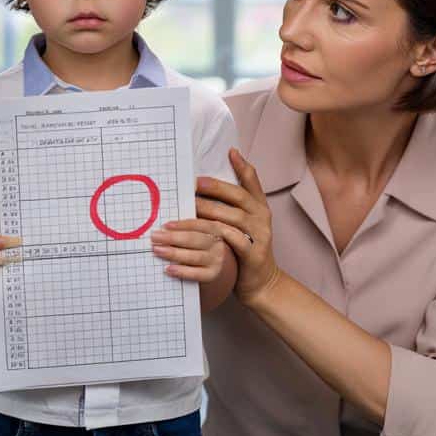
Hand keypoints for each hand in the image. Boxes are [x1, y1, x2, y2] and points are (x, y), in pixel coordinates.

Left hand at [150, 220, 227, 282]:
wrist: (215, 267)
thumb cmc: (200, 247)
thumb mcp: (199, 235)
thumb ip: (185, 229)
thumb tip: (164, 226)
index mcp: (215, 230)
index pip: (199, 225)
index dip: (182, 225)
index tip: (165, 226)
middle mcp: (217, 244)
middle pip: (194, 239)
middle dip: (173, 238)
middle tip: (155, 237)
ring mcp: (216, 260)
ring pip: (194, 256)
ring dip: (174, 253)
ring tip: (157, 250)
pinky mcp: (211, 275)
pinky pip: (196, 273)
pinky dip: (182, 271)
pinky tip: (168, 269)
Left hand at [188, 149, 281, 307]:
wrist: (263, 282)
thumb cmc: (247, 249)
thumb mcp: (246, 224)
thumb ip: (233, 206)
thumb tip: (211, 183)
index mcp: (260, 206)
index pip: (251, 182)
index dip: (241, 167)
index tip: (229, 153)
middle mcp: (261, 217)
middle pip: (235, 198)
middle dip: (211, 191)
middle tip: (188, 189)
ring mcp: (259, 235)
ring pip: (225, 222)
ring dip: (197, 222)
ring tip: (172, 225)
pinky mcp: (252, 253)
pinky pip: (224, 245)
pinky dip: (203, 245)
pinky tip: (184, 248)